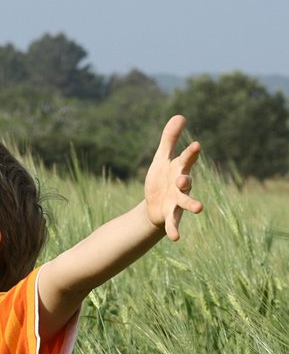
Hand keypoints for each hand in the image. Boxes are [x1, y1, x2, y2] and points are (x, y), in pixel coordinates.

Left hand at [144, 115, 203, 240]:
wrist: (154, 204)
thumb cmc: (161, 179)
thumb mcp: (161, 159)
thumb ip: (170, 139)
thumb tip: (180, 115)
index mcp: (179, 169)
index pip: (185, 160)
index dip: (190, 153)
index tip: (195, 145)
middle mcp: (181, 186)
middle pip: (186, 182)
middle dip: (186, 180)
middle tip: (183, 179)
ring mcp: (177, 201)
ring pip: (186, 203)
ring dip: (192, 204)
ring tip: (200, 208)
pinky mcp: (171, 215)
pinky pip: (174, 223)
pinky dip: (175, 230)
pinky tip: (176, 238)